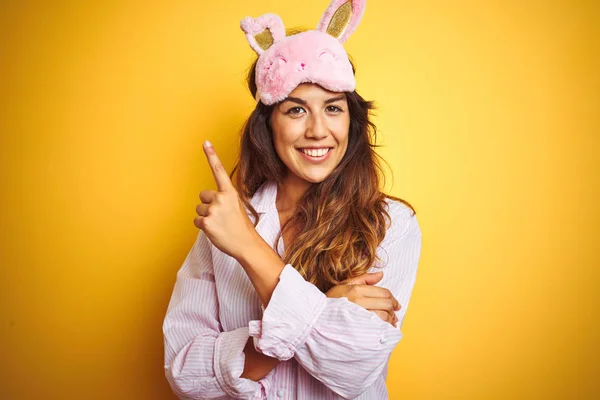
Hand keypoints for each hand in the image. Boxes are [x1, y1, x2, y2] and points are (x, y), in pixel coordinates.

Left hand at [194, 141, 259, 258]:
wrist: (246, 244)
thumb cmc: (240, 226)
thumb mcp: (236, 207)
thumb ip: (223, 199)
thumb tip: (208, 200)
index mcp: (230, 193)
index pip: (218, 171)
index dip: (212, 156)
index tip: (205, 142)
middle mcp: (221, 198)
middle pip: (203, 196)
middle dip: (208, 206)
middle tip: (222, 217)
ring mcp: (213, 210)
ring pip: (199, 210)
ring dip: (205, 217)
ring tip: (219, 224)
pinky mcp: (206, 222)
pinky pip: (196, 221)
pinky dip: (203, 227)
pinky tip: (215, 230)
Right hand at [325, 272, 400, 326]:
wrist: (315, 319)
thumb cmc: (329, 302)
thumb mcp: (344, 285)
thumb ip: (364, 279)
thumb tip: (381, 275)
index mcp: (356, 290)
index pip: (384, 293)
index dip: (393, 299)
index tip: (396, 304)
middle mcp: (358, 302)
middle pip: (386, 304)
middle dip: (393, 309)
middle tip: (394, 314)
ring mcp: (358, 316)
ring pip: (383, 317)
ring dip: (390, 320)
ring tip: (390, 323)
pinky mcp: (357, 329)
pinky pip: (377, 328)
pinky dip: (384, 329)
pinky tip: (384, 330)